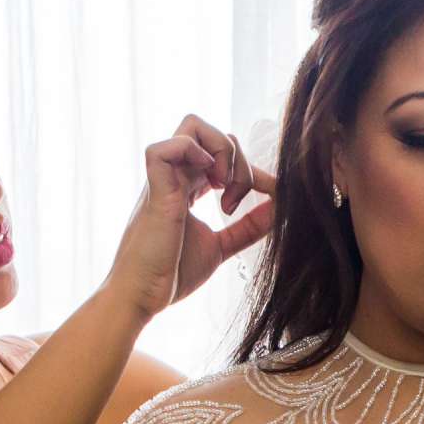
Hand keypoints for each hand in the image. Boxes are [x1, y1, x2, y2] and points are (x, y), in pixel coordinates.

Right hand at [102, 113, 276, 323]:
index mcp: (187, 186)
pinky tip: (210, 186)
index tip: (271, 194)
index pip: (221, 154)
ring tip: (226, 189)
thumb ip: (248, 227)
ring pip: (192, 126)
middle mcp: (175, 176)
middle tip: (238, 197)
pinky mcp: (154, 191)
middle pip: (209, 131)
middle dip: (238, 157)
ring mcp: (164, 180)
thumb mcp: (222, 246)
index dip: (251, 169)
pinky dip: (195, 154)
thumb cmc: (171, 273)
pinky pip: (165, 148)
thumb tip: (280, 208)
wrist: (143, 297)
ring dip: (222, 150)